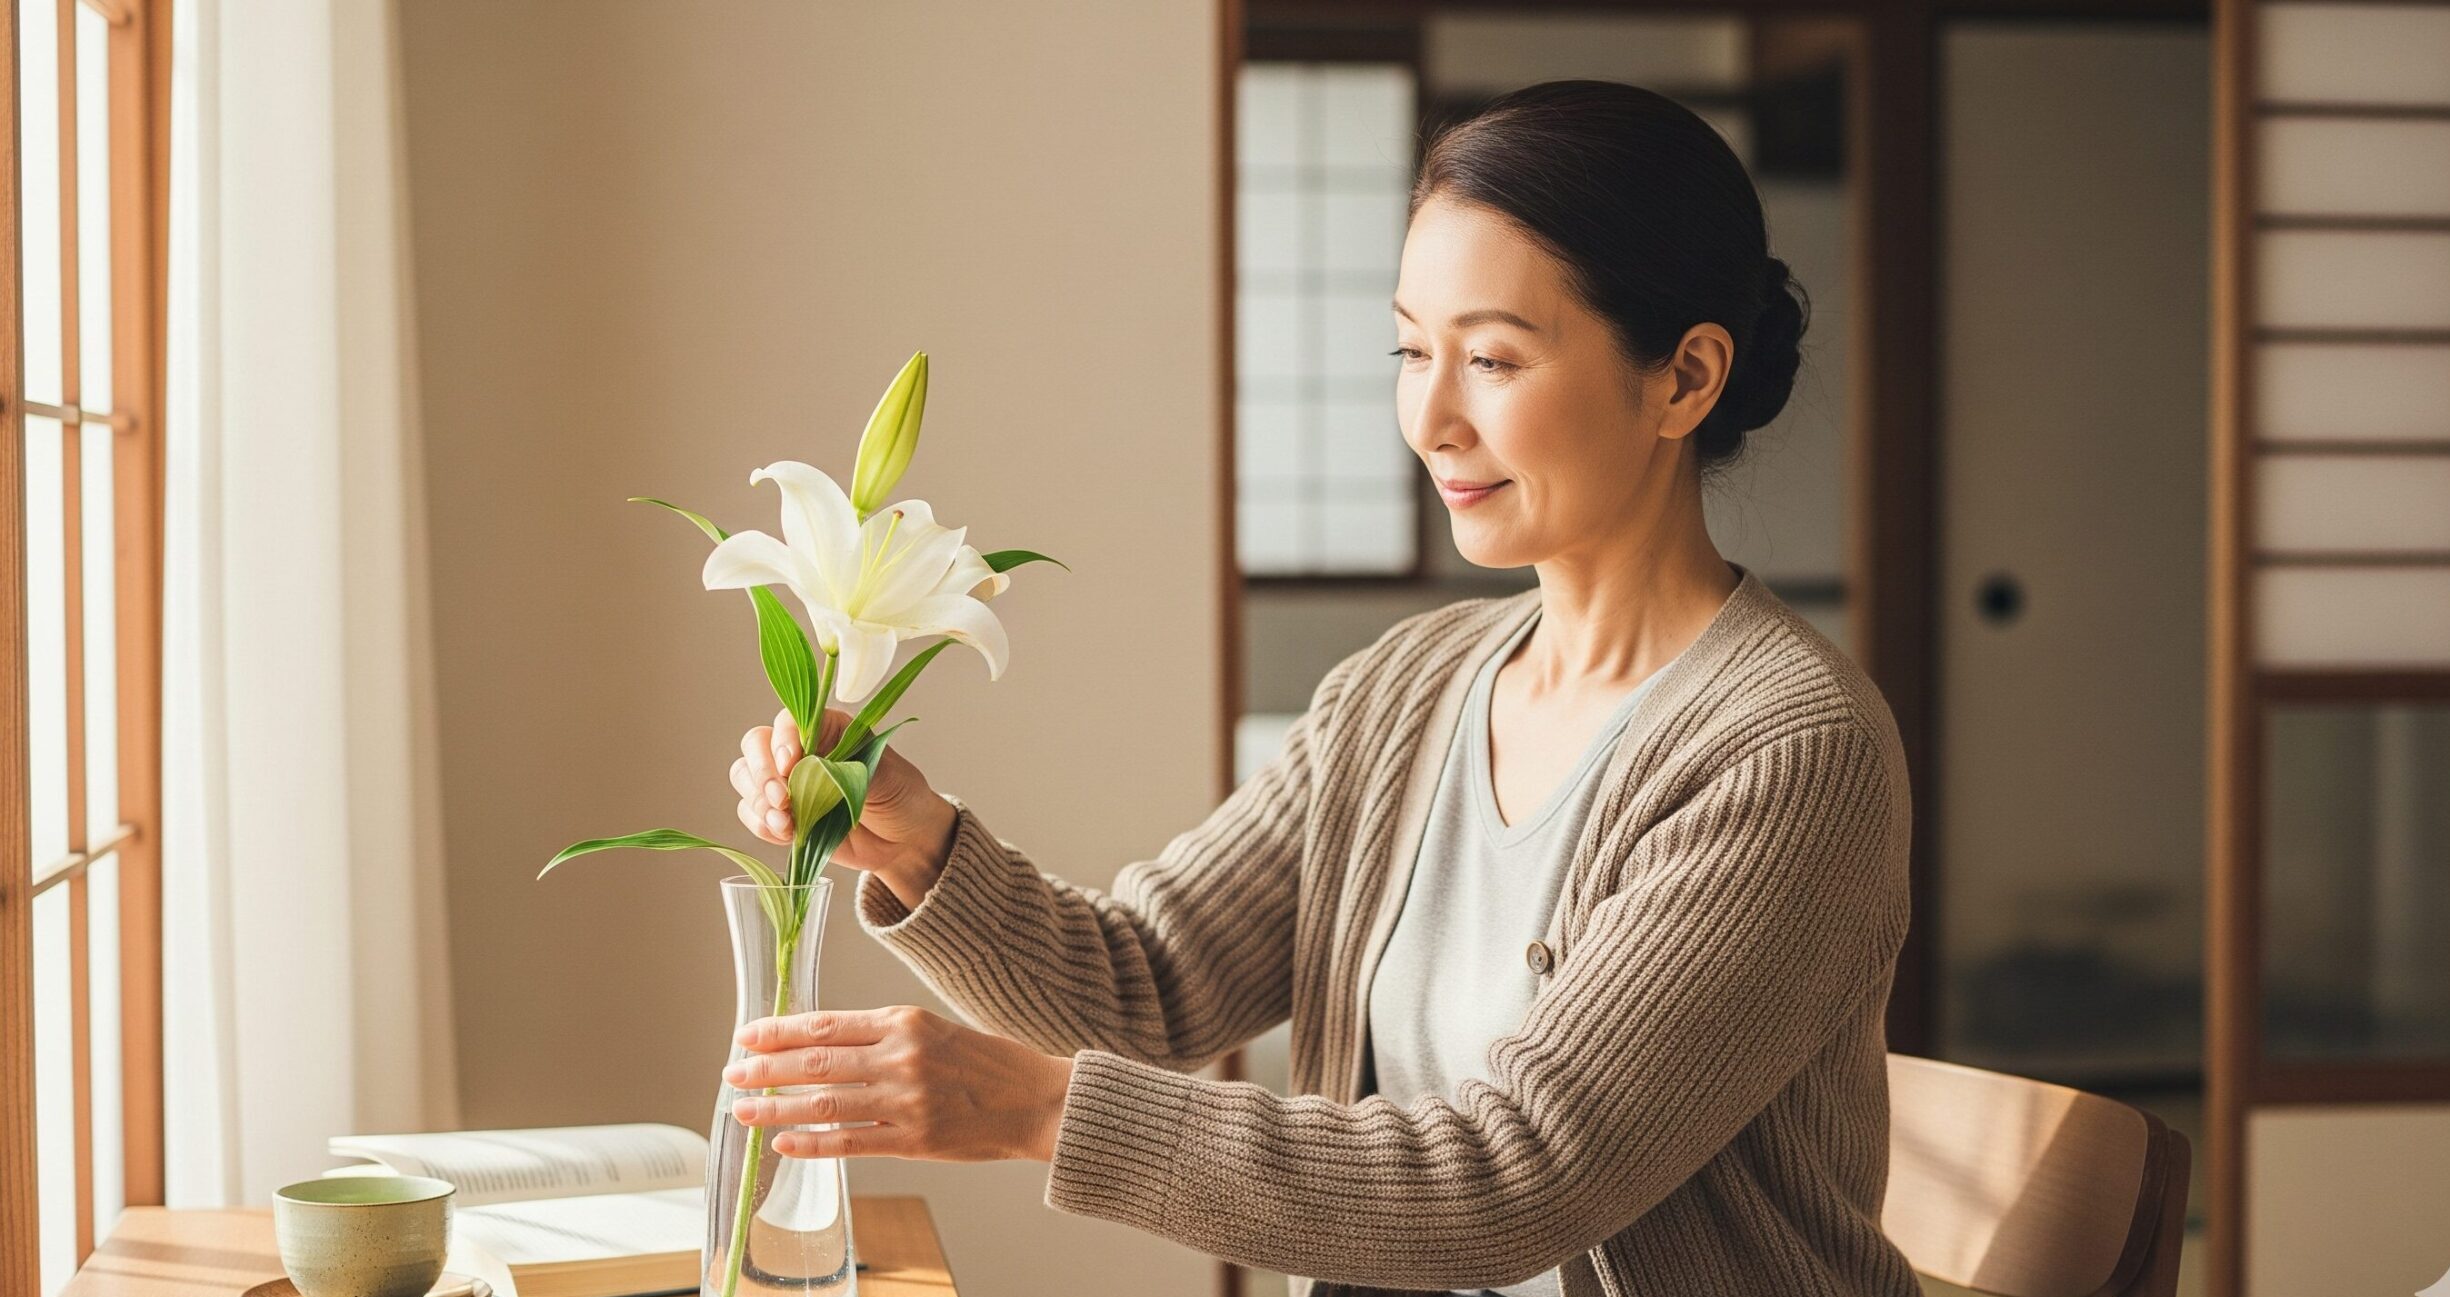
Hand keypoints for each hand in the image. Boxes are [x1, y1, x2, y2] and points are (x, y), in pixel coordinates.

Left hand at [724, 1006, 1074, 1162]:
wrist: (1036, 1099)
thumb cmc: (986, 1063)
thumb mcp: (934, 1029)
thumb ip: (882, 1035)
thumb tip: (821, 1045)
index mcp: (903, 1021)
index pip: (825, 1024)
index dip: (779, 1031)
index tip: (747, 1035)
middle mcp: (900, 1057)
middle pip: (815, 1062)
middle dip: (765, 1068)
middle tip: (732, 1072)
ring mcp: (905, 1100)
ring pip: (823, 1102)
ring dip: (775, 1106)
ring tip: (743, 1110)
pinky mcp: (913, 1139)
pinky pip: (850, 1142)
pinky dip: (812, 1143)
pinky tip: (784, 1141)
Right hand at [729, 707, 956, 906]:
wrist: (906, 840)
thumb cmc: (901, 796)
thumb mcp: (885, 775)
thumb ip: (847, 769)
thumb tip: (810, 770)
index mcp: (827, 729)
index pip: (788, 720)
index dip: (782, 740)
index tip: (790, 764)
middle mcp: (801, 751)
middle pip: (755, 745)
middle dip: (762, 773)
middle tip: (783, 799)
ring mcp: (789, 783)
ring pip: (746, 778)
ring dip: (758, 801)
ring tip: (786, 823)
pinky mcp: (784, 814)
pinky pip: (751, 813)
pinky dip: (761, 824)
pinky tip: (786, 834)